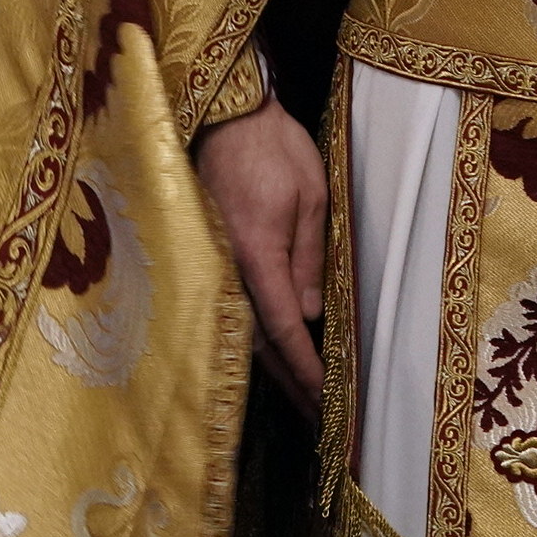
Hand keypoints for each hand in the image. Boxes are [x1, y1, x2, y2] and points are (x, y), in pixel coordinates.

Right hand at [196, 101, 327, 414]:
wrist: (224, 114)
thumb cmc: (274, 146)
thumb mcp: (310, 194)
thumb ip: (309, 256)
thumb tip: (309, 316)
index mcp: (257, 255)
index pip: (284, 330)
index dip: (307, 369)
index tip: (327, 401)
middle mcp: (228, 270)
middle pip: (260, 345)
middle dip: (292, 385)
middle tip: (322, 422)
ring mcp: (214, 266)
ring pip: (244, 333)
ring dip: (274, 369)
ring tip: (303, 401)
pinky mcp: (209, 258)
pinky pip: (234, 311)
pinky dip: (257, 341)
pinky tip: (273, 357)